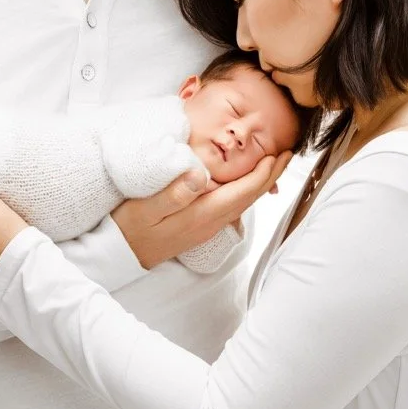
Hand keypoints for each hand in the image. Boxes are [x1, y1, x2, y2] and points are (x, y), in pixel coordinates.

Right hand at [113, 152, 293, 268]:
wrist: (119, 254)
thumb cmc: (129, 227)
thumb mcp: (145, 208)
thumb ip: (173, 193)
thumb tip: (201, 175)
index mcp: (202, 214)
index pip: (243, 192)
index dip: (264, 173)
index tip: (279, 154)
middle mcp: (210, 223)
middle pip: (250, 198)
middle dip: (270, 176)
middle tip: (287, 154)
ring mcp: (206, 227)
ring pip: (242, 203)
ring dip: (259, 183)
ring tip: (271, 164)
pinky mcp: (199, 226)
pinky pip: (231, 207)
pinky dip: (244, 191)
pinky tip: (243, 183)